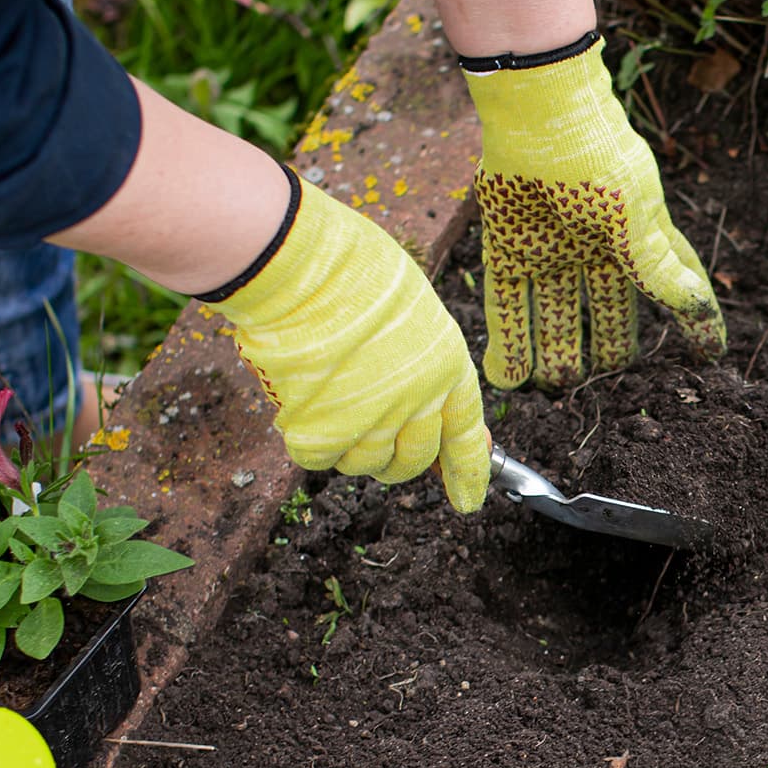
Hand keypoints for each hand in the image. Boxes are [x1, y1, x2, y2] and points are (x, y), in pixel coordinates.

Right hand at [213, 175, 490, 512]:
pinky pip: (321, 458)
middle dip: (398, 457)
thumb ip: (425, 363)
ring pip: (365, 463)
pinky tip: (305, 401)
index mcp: (447, 369)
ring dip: (351, 443)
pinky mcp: (321, 433)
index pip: (465, 437)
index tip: (468, 500)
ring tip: (334, 395)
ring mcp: (369, 423)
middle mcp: (416, 404)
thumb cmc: (353, 271)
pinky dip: (312, 439)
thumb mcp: (413, 310)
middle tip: (372, 430)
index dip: (468, 472)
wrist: (299, 267)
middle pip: (413, 460)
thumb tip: (430, 411)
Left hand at [465, 37, 724, 389]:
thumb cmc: (600, 157)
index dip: (690, 319)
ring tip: (554, 389)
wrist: (539, 114)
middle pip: (604, 314)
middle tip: (597, 390)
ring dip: (554, 354)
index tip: (708, 356)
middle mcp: (596, 249)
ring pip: (555, 316)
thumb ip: (659, 269)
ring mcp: (551, 250)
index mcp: (637, 237)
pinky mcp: (510, 248)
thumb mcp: (637, 219)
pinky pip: (509, 305)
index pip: (670, 287)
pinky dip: (508, 342)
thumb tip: (700, 313)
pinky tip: (507, 378)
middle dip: (603, 353)